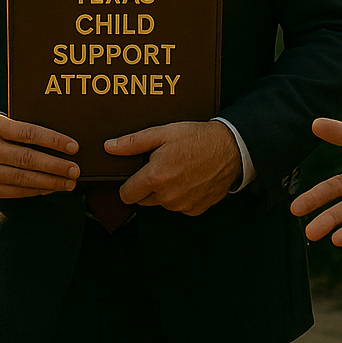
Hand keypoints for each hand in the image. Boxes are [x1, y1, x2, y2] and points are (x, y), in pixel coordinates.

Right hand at [0, 112, 79, 197]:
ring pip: (23, 178)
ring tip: (69, 182)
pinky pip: (16, 191)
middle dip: (55, 166)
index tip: (74, 147)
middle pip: (27, 159)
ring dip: (50, 182)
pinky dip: (37, 190)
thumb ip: (25, 129)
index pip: (28, 133)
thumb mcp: (4, 123)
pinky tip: (52, 188)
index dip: (53, 141)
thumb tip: (62, 143)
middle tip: (75, 170)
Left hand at [107, 120, 240, 215]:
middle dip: (147, 186)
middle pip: (143, 200)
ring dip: (164, 191)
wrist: (230, 148)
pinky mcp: (195, 209)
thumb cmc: (197, 139)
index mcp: (155, 177)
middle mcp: (167, 196)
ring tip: (178, 170)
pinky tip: (189, 179)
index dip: (128, 184)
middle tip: (161, 166)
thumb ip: (133, 143)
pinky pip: (179, 206)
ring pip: (161, 203)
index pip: (126, 195)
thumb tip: (110, 147)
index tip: (135, 175)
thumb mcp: (163, 133)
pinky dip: (181, 196)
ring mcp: (182, 205)